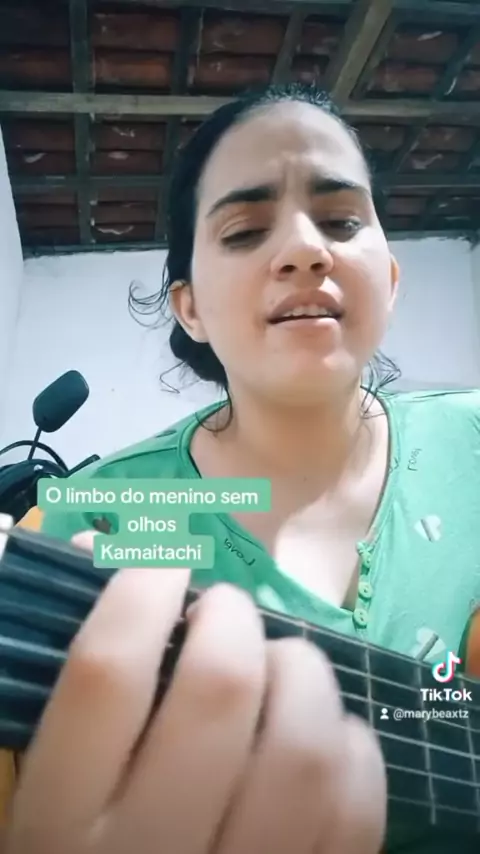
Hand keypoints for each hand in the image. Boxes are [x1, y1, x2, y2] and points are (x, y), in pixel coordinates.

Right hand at [4, 531, 385, 853]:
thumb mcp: (54, 785)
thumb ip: (79, 680)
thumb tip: (100, 550)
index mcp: (62, 819)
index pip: (107, 672)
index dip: (141, 588)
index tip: (162, 564)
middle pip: (220, 693)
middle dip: (232, 620)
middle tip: (224, 612)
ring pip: (303, 746)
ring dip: (301, 673)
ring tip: (279, 665)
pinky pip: (356, 804)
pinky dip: (349, 745)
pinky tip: (320, 734)